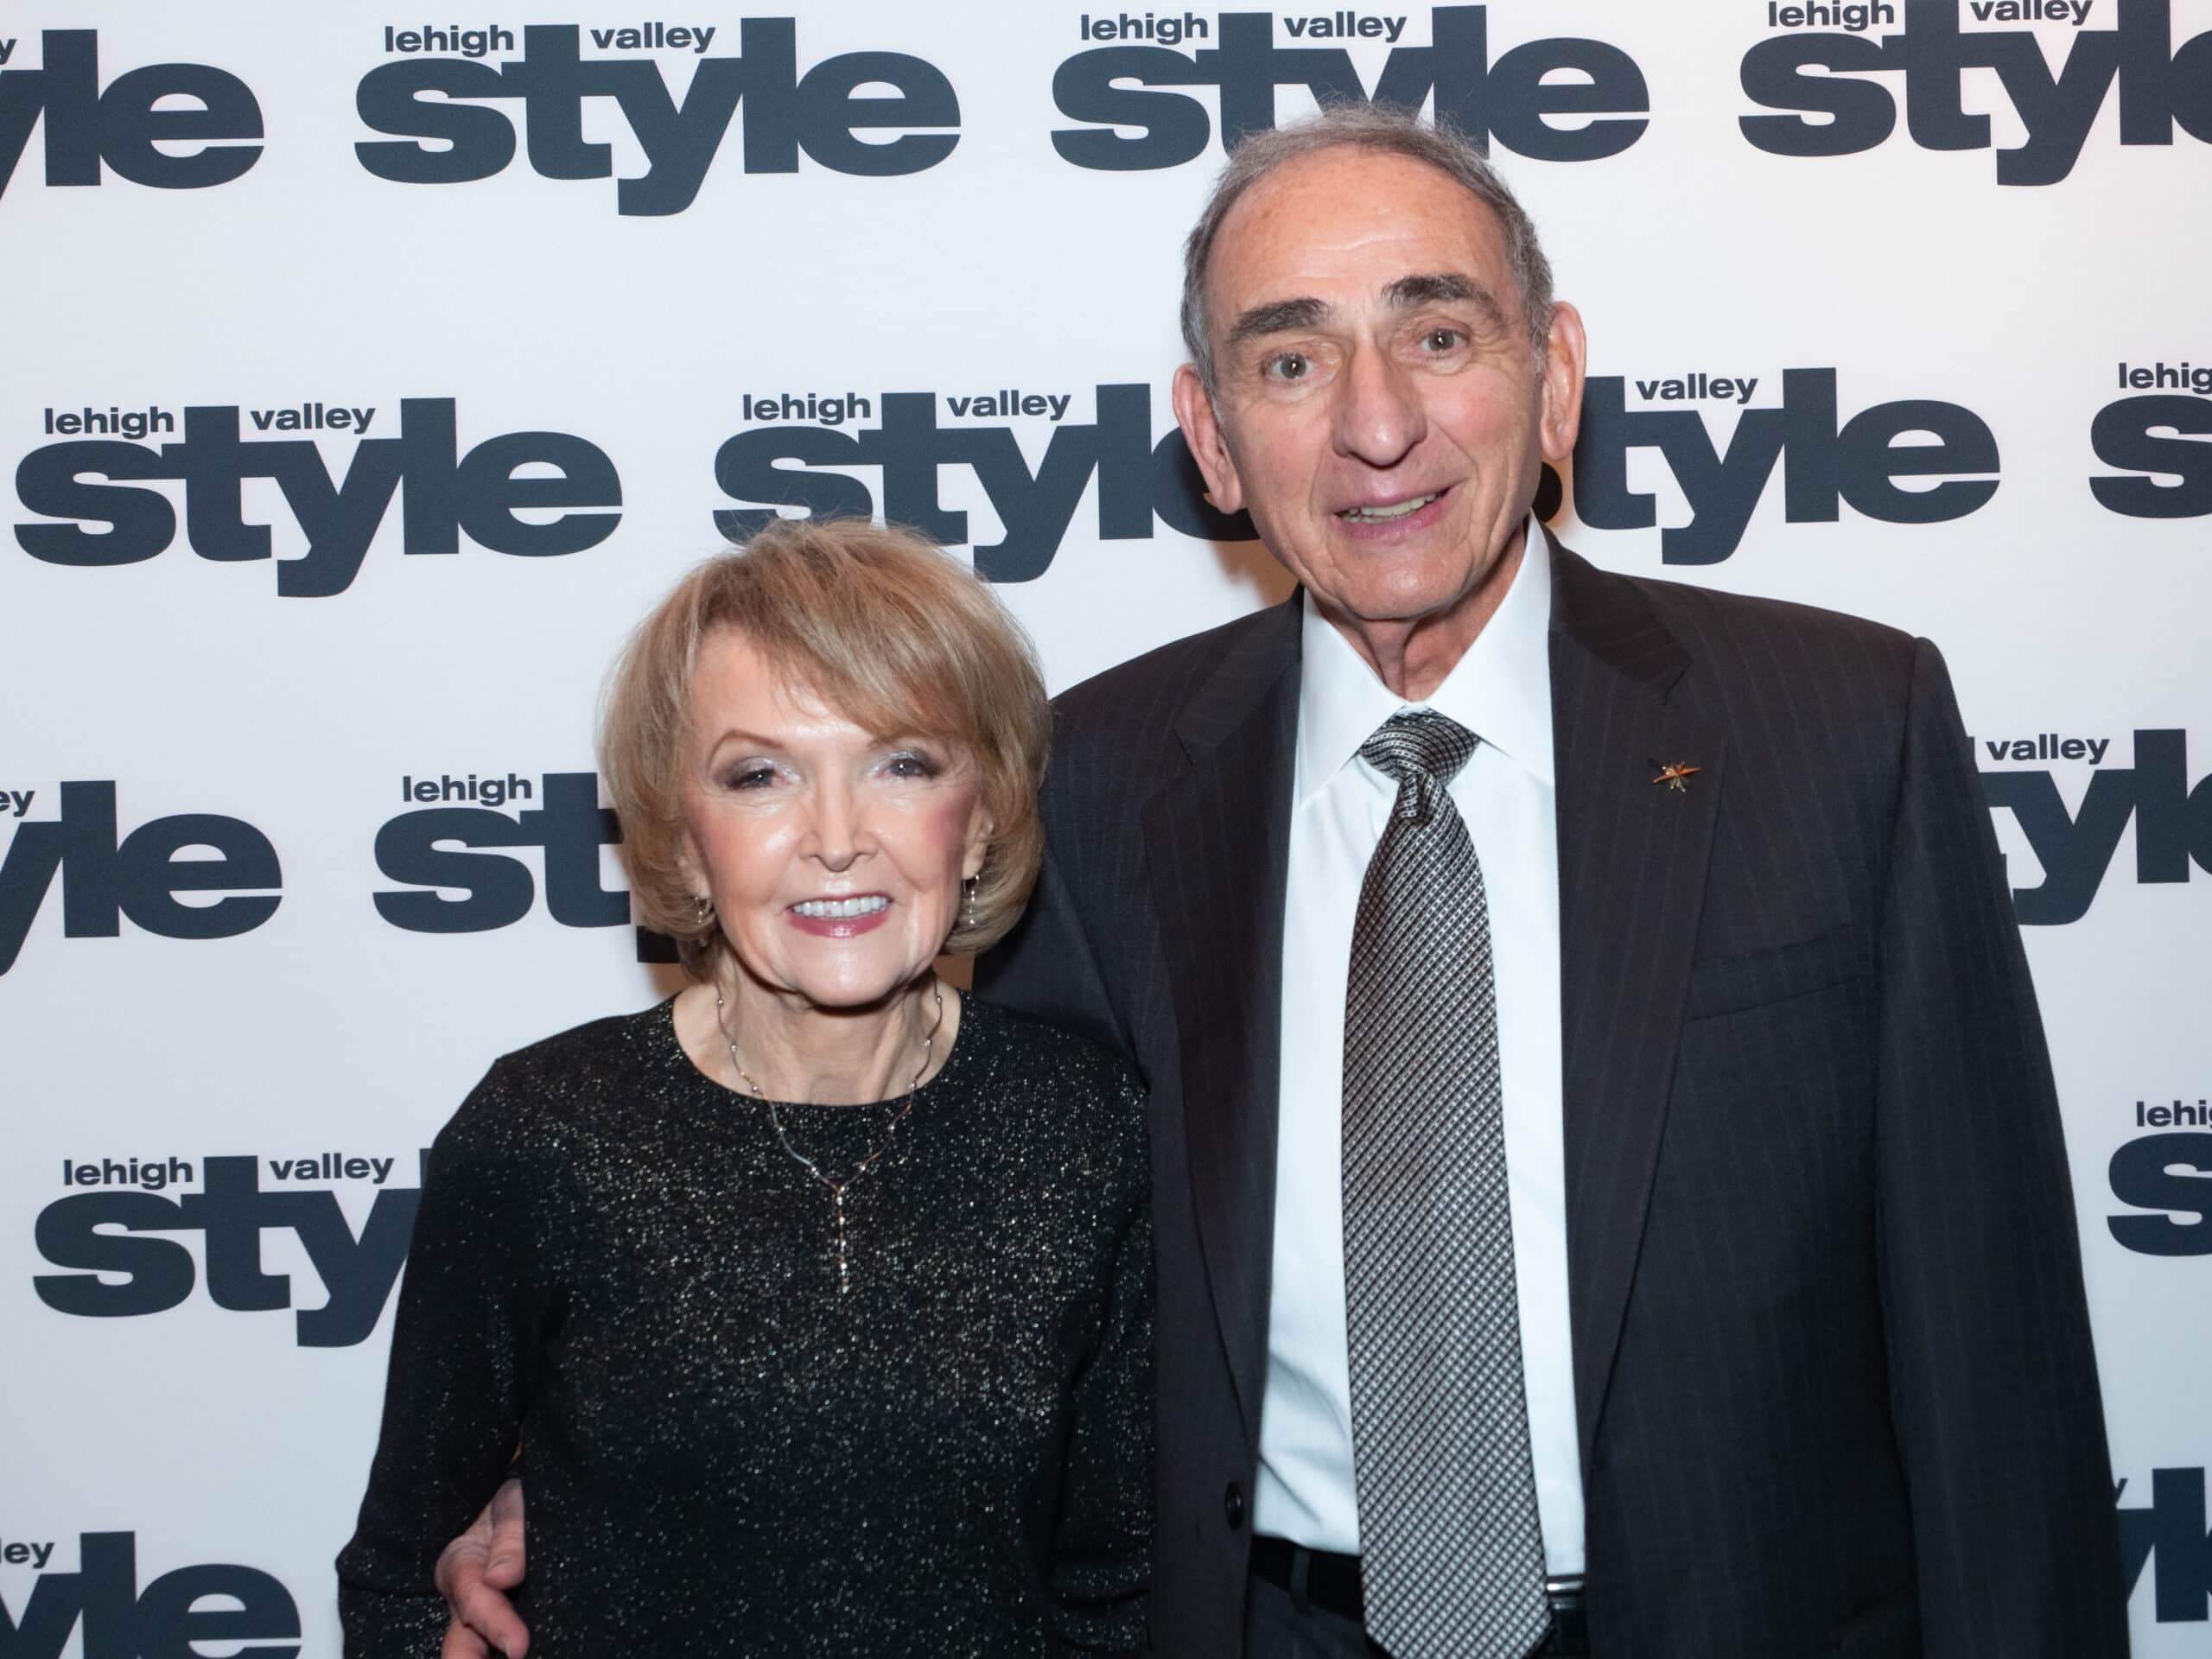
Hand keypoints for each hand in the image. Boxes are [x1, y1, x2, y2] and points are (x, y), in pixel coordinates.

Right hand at [435, 1477, 529, 1657]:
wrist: (524, 1499)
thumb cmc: (516, 1497)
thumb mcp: (513, 1503)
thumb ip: (510, 1535)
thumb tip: (500, 1578)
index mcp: (459, 1565)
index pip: (474, 1600)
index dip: (495, 1625)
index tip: (519, 1646)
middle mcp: (466, 1598)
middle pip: (462, 1642)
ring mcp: (484, 1614)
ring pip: (477, 1648)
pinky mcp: (507, 1621)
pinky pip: (500, 1647)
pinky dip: (506, 1654)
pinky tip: (535, 1652)